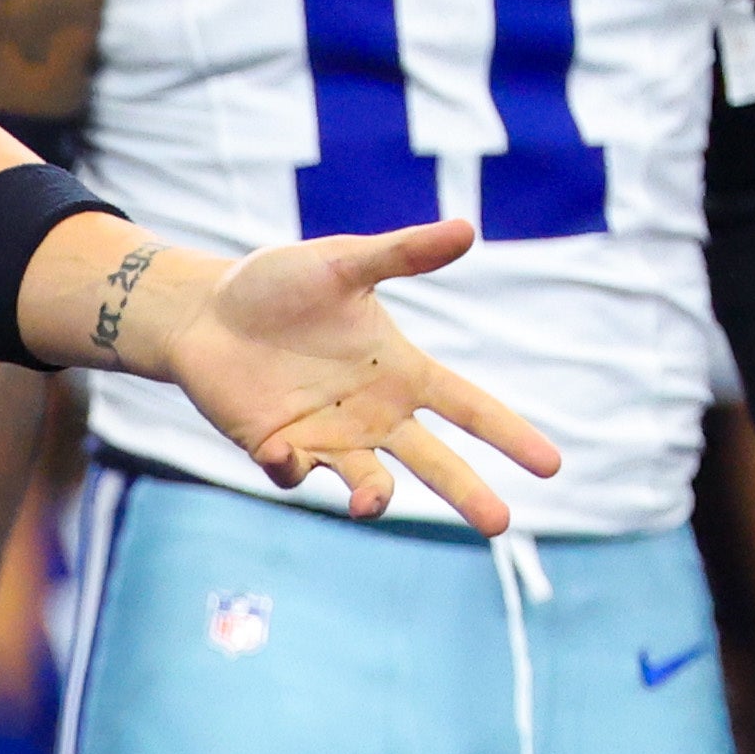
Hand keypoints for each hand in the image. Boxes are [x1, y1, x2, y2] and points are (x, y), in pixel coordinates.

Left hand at [122, 218, 564, 530]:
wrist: (202, 311)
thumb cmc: (276, 282)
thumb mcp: (342, 263)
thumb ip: (402, 255)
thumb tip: (467, 229)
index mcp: (399, 370)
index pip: (468, 407)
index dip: (509, 434)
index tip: (551, 464)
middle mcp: (373, 412)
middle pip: (435, 462)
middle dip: (468, 494)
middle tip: (501, 524)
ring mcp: (329, 437)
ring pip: (370, 484)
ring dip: (374, 497)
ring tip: (371, 504)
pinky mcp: (282, 451)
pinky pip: (298, 475)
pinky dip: (292, 467)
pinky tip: (277, 446)